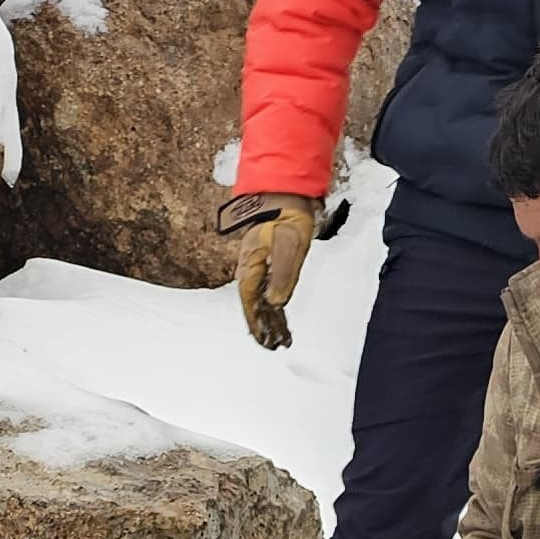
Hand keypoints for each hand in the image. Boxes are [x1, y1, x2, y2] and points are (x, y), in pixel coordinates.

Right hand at [231, 195, 318, 351]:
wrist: (287, 192)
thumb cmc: (287, 215)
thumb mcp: (289, 245)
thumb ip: (283, 274)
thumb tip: (276, 303)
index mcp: (250, 266)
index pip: (251, 303)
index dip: (257, 324)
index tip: (265, 341)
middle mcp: (251, 268)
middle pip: (256, 304)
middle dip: (264, 326)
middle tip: (275, 346)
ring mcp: (261, 264)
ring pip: (263, 298)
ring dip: (271, 318)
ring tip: (281, 338)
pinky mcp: (271, 261)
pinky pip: (270, 288)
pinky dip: (275, 304)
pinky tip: (280, 315)